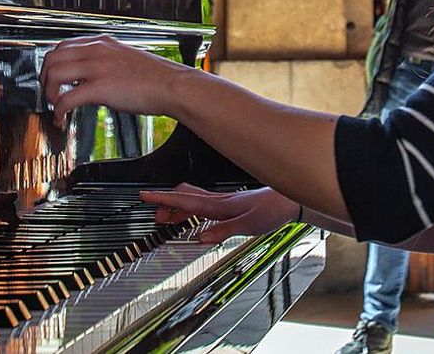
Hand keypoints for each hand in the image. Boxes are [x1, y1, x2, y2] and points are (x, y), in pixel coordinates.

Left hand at [39, 35, 187, 123]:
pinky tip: (62, 119)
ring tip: (55, 106)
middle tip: (50, 94)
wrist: (173, 86)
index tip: (53, 80)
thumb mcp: (124, 58)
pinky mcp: (101, 88)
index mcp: (101, 42)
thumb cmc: (154, 77)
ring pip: (54, 74)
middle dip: (44, 79)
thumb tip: (88, 75)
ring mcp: (98, 68)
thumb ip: (104, 61)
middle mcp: (96, 51)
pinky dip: (59, 111)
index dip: (52, 65)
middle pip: (52, 58)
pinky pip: (67, 98)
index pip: (62, 46)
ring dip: (49, 94)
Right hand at [141, 183, 299, 243]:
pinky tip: (191, 217)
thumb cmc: (272, 211)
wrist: (289, 202)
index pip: (185, 200)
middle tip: (154, 215)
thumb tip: (199, 237)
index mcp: (220, 205)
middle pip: (184, 197)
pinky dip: (190, 208)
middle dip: (166, 204)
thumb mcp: (248, 226)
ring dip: (177, 206)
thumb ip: (222, 231)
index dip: (163, 199)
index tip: (144, 196)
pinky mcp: (229, 204)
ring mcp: (224, 200)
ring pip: (192, 199)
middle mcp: (219, 200)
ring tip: (167, 218)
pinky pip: (202, 202)